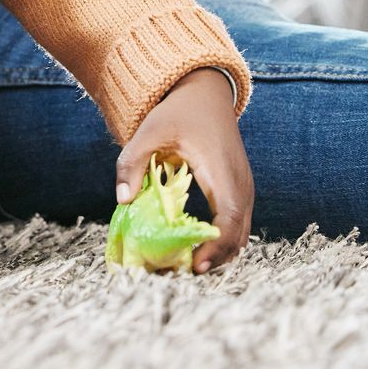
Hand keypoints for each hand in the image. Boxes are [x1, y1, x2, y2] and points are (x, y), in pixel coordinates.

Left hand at [114, 68, 251, 273]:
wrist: (205, 94)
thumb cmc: (177, 112)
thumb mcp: (149, 131)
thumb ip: (132, 163)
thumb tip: (123, 201)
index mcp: (221, 170)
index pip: (230, 217)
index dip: (216, 245)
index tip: (195, 265)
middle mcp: (240, 182)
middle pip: (240, 233)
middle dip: (216, 257)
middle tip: (184, 274)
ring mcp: (244, 187)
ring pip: (242, 232)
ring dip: (220, 252)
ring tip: (188, 266)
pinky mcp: (239, 190)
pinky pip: (238, 223)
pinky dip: (222, 240)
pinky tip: (197, 248)